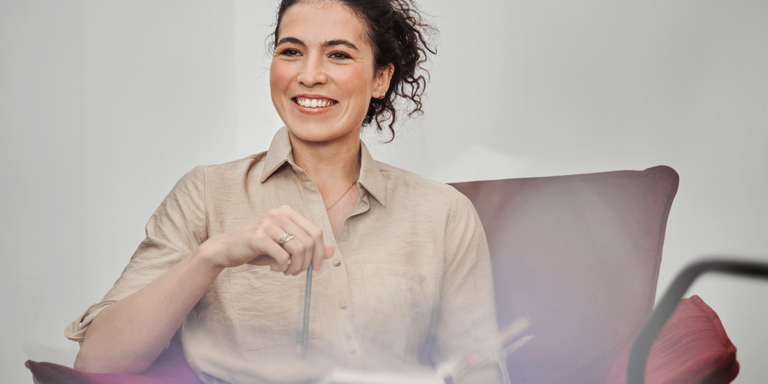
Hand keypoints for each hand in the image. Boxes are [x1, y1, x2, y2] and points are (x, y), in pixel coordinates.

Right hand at [199, 205, 333, 274]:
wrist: (225, 249)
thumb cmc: (257, 248)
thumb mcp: (284, 247)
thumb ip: (307, 247)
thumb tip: (331, 252)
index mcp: (287, 212)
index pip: (316, 231)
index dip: (319, 252)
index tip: (315, 268)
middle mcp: (279, 214)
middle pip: (309, 242)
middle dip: (307, 263)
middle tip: (296, 273)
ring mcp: (268, 223)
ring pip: (299, 249)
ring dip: (296, 267)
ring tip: (286, 271)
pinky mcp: (258, 236)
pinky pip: (283, 256)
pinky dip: (282, 267)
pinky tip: (275, 268)